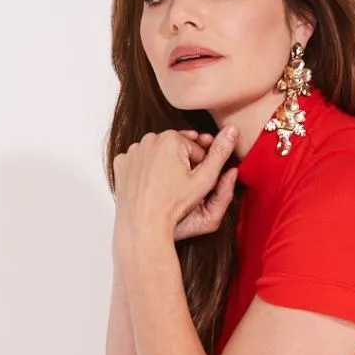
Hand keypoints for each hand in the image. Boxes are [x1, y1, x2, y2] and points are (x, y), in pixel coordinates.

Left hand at [112, 126, 238, 242]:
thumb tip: (233, 129)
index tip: (195, 183)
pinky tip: (150, 186)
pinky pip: (138, 162)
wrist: (143, 224)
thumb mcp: (205, 179)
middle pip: (175, 149)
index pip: (195, 149)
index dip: (199, 167)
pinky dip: (145, 171)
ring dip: (164, 166)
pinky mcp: (121, 164)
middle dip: (181, 164)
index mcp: (171, 138)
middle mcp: (149, 139)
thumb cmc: (175, 204)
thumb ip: (220, 152)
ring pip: (157, 155)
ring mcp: (133, 151)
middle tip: (181, 187)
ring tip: (167, 187)